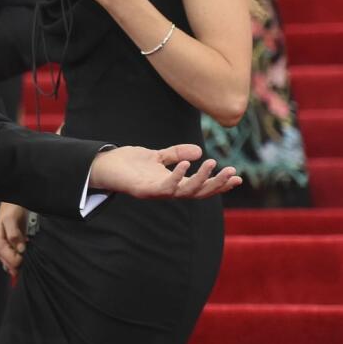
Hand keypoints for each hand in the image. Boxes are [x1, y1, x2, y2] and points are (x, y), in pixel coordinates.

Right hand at [0, 203, 28, 279]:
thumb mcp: (11, 219)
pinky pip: (15, 262)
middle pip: (12, 266)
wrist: (12, 204)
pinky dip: (21, 260)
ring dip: (22, 261)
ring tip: (26, 249)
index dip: (21, 258)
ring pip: (13, 265)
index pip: (11, 261)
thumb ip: (14, 234)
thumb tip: (20, 249)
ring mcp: (4, 251)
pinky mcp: (10, 251)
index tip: (26, 250)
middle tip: (27, 249)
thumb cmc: (10, 210)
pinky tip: (25, 253)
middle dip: (21, 261)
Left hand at [89, 145, 241, 199]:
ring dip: (200, 179)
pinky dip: (176, 176)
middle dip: (217, 184)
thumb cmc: (130, 163)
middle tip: (233, 172)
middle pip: (199, 192)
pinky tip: (186, 163)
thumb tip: (199, 151)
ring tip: (212, 163)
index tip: (239, 178)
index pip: (202, 187)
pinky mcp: (143, 190)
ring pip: (185, 191)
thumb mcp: (157, 156)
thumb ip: (176, 154)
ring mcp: (156, 192)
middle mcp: (168, 191)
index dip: (220, 184)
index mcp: (174, 183)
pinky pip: (164, 187)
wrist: (104, 165)